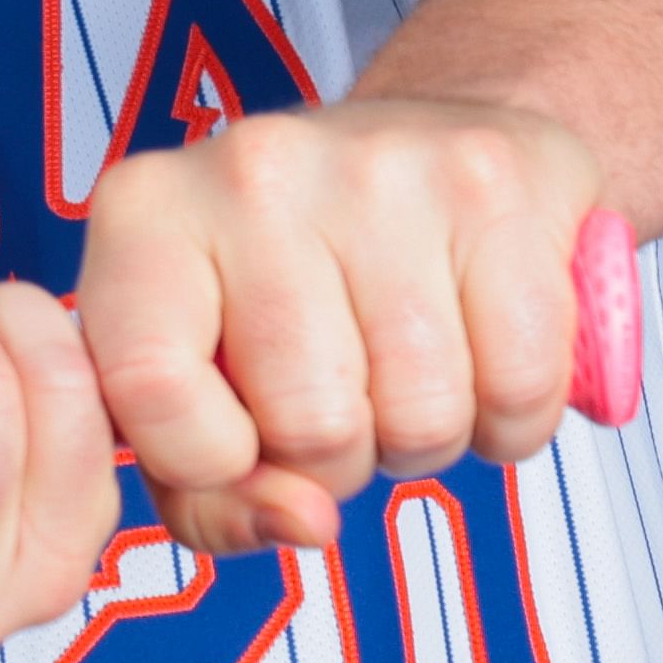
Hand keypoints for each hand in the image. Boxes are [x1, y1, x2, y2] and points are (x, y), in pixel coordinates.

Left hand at [76, 99, 600, 558]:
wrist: (436, 138)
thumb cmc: (296, 277)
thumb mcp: (203, 374)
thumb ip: (205, 491)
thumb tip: (302, 524)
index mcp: (143, 213)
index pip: (148, 392)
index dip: (209, 463)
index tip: (238, 441)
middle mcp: (252, 171)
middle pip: (311, 429)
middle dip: (338, 457)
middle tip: (342, 390)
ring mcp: (379, 169)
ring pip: (423, 419)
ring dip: (422, 437)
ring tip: (403, 365)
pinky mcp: (494, 185)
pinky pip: (519, 388)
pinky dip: (508, 414)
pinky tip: (478, 350)